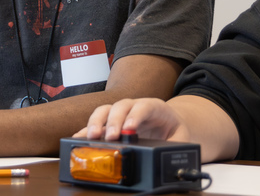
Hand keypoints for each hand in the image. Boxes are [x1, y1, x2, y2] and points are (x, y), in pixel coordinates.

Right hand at [75, 98, 190, 142]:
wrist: (171, 126)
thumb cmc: (175, 132)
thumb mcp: (181, 138)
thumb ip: (176, 145)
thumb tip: (171, 155)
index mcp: (155, 107)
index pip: (144, 106)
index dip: (136, 116)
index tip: (130, 129)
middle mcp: (135, 106)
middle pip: (121, 106)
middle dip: (114, 121)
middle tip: (110, 136)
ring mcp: (121, 113)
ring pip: (105, 110)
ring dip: (97, 123)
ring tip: (92, 137)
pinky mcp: (112, 123)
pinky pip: (96, 123)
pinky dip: (86, 129)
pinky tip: (78, 138)